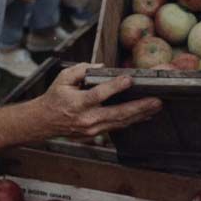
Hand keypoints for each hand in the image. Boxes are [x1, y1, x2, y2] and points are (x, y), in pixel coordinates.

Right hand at [39, 63, 161, 138]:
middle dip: (139, 107)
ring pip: (121, 122)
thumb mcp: (63, 78)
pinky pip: (117, 126)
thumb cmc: (55, 97)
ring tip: (156, 107)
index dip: (115, 87)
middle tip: (156, 100)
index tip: (129, 79)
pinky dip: (132, 120)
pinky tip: (145, 115)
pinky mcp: (96, 134)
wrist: (44, 122)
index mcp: (77, 103)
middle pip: (117, 113)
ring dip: (140, 114)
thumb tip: (101, 66)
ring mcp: (92, 129)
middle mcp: (87, 118)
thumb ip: (82, 70)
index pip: (99, 94)